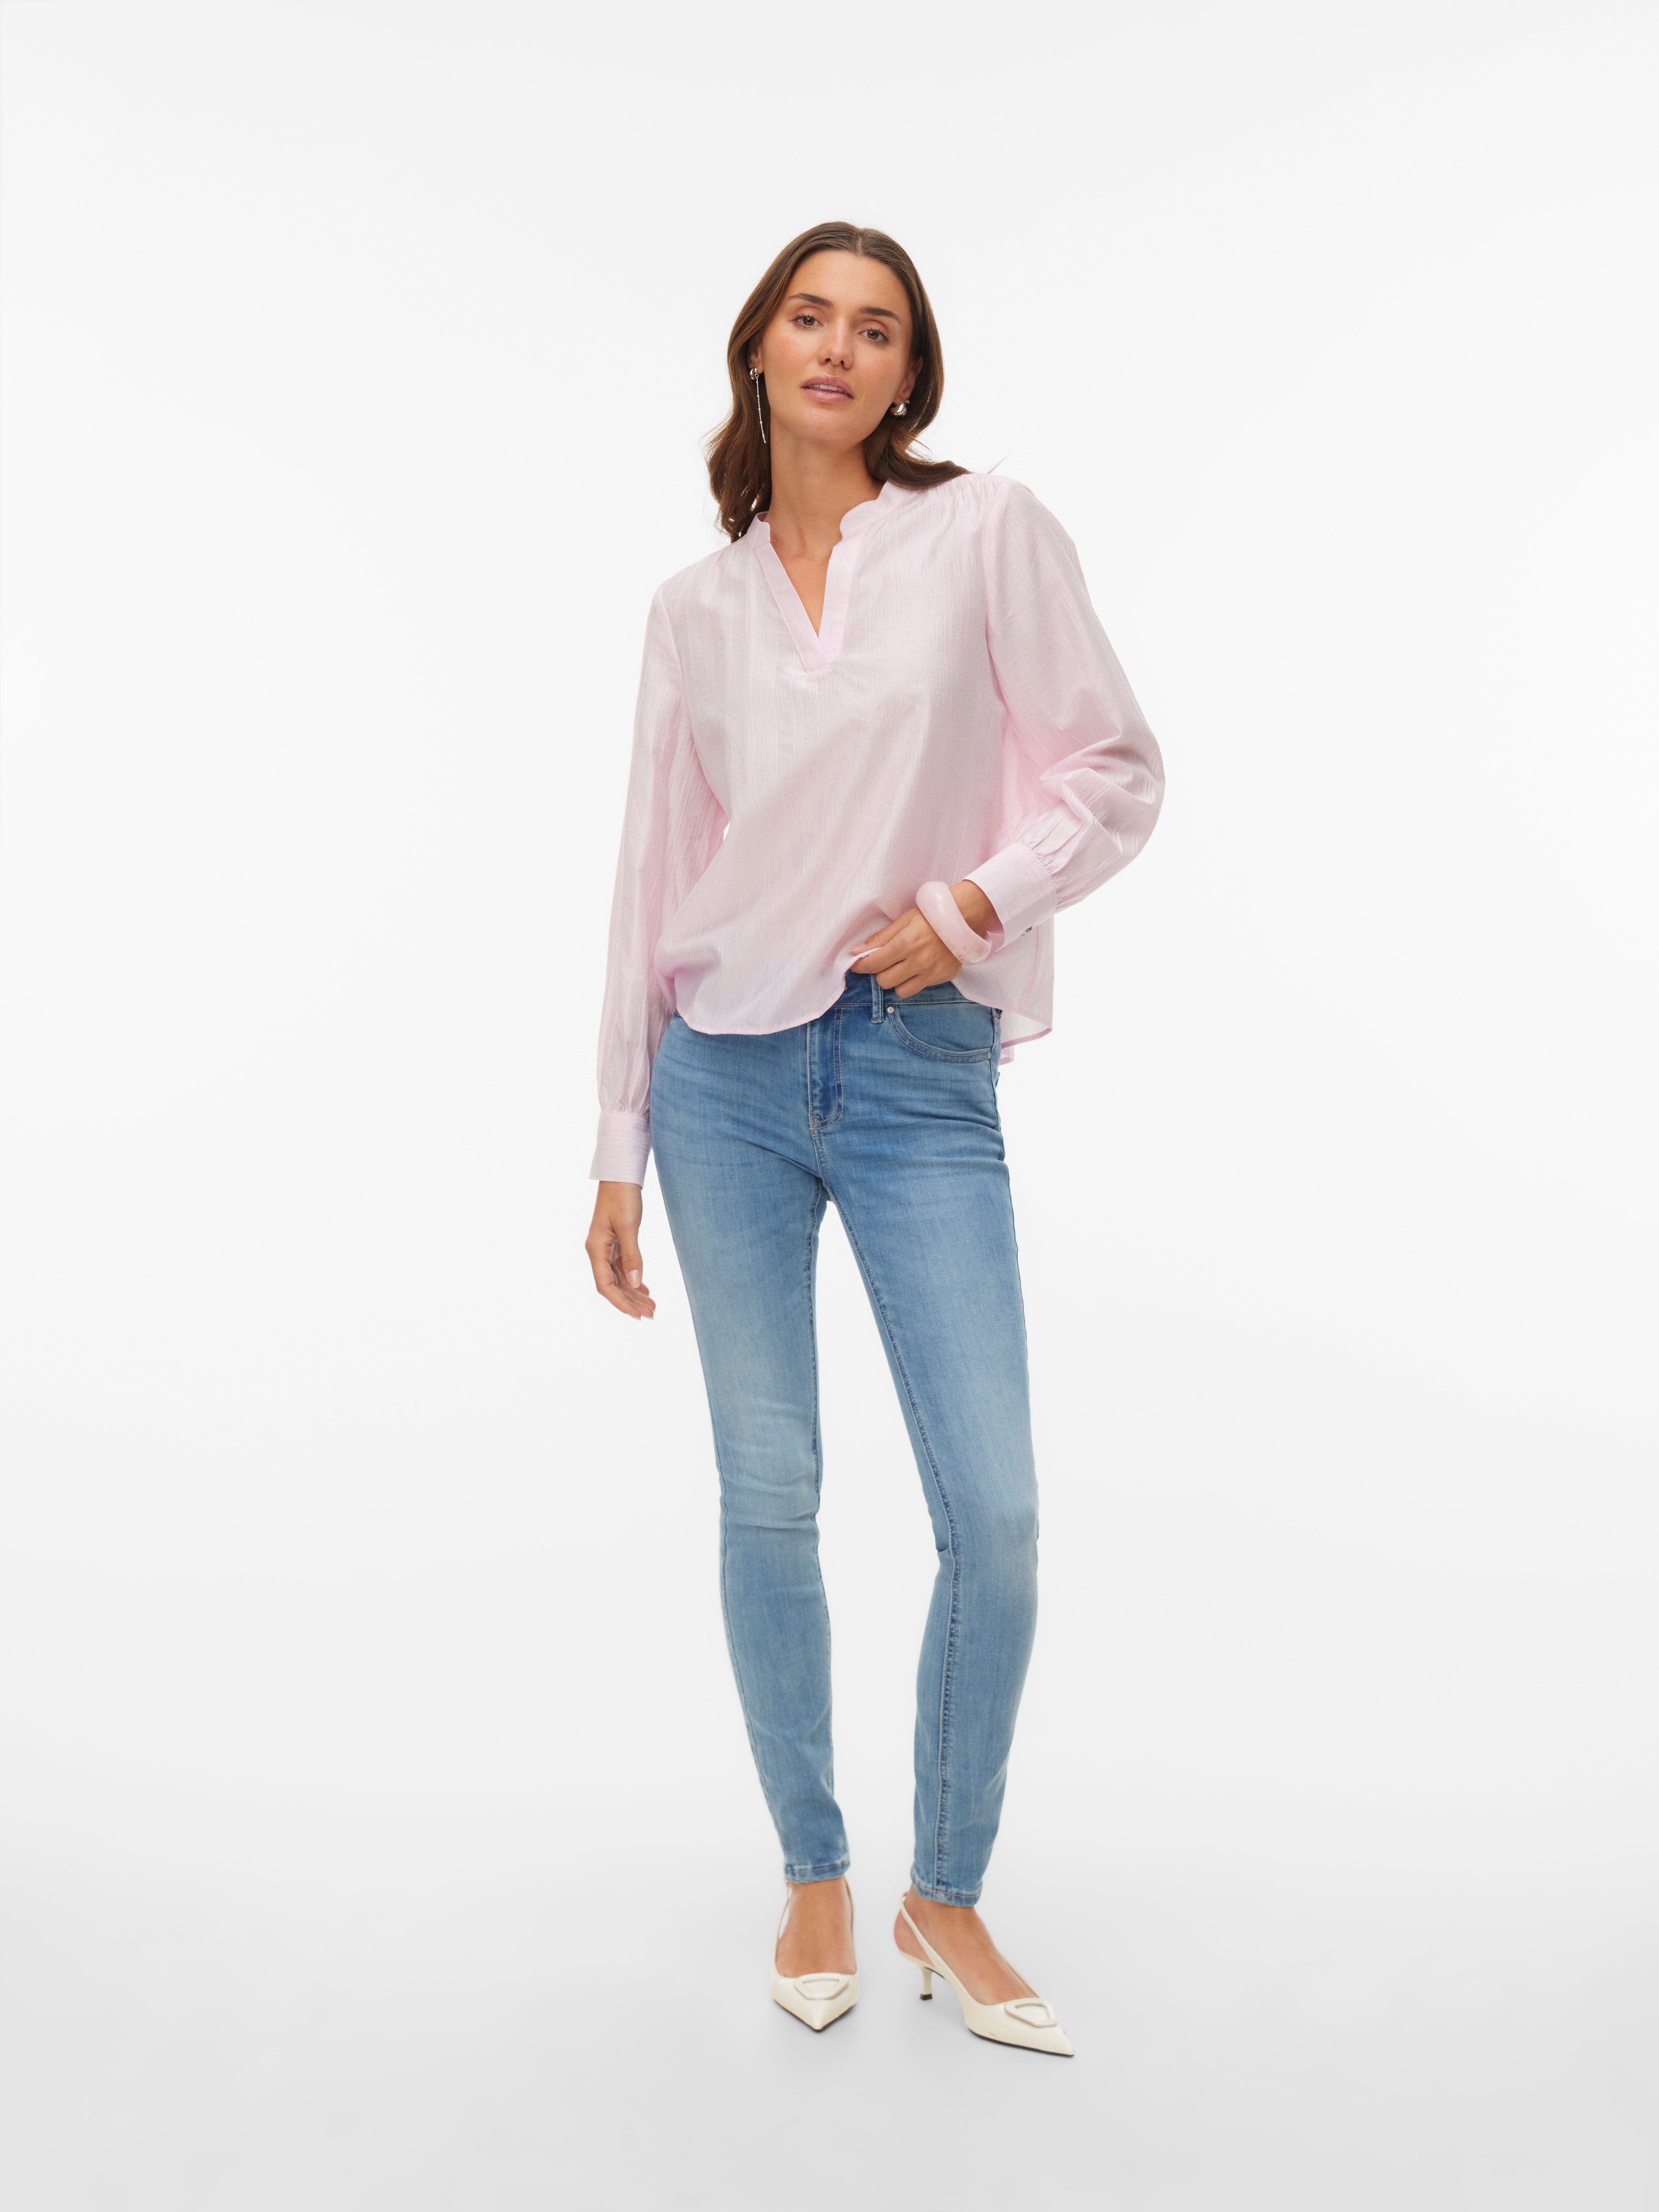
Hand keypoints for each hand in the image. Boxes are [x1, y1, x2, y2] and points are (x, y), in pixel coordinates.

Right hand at [586, 1180, 655, 1318]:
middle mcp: (597, 1251)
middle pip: (612, 1286)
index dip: (621, 1303)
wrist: (620, 1174)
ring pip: (618, 1278)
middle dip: (630, 1302)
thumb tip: (635, 1283)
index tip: (637, 1316)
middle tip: (652, 1314)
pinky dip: (633, 1279)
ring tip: (652, 1306)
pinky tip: (644, 1289)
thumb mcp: (629, 1226)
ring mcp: (605, 1247)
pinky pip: (622, 1268)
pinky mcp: (615, 1242)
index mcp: (596, 1249)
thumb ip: (632, 1256)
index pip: (605, 1286)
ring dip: (634, 1293)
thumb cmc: (622, 1196)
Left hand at [847, 880, 999, 997]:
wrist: (968, 917)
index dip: (861, 966)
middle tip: (883, 962)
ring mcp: (931, 972)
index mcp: (906, 943)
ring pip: (901, 990)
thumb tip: (856, 951)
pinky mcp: (942, 977)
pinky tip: (918, 967)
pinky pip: (919, 988)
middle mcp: (918, 961)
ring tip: (901, 967)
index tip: (856, 964)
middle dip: (879, 972)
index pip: (874, 964)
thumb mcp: (905, 920)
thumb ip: (881, 938)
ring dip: (896, 980)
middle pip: (885, 981)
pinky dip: (913, 980)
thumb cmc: (933, 915)